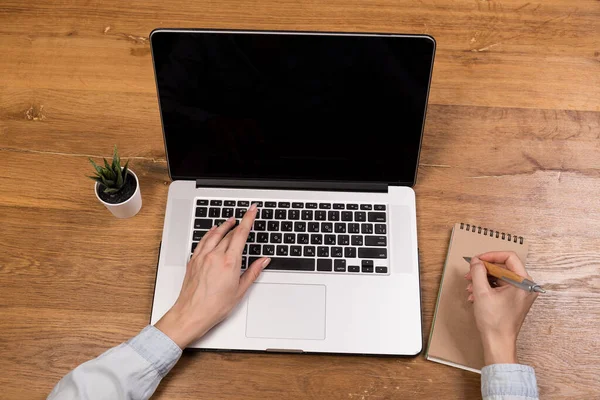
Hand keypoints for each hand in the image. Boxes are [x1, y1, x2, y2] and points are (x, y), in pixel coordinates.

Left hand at [155, 204, 269, 348]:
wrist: (192, 314)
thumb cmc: (214, 306)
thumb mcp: (240, 290)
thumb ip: (253, 272)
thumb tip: (263, 261)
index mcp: (229, 262)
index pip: (241, 234)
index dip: (248, 219)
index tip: (252, 210)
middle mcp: (215, 256)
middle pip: (229, 233)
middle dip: (239, 223)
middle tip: (246, 216)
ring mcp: (203, 257)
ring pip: (215, 234)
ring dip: (224, 225)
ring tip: (230, 220)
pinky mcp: (194, 261)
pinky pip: (203, 241)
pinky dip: (209, 233)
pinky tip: (212, 231)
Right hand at [465, 251, 537, 364]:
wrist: (498, 342)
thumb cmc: (495, 322)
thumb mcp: (482, 292)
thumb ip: (478, 272)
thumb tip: (476, 261)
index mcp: (524, 283)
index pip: (509, 257)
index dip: (491, 256)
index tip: (478, 260)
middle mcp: (526, 287)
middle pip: (503, 267)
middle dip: (484, 270)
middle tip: (470, 274)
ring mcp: (521, 294)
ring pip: (500, 277)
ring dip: (483, 280)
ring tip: (470, 288)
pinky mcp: (515, 299)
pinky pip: (500, 286)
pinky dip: (487, 288)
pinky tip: (475, 295)